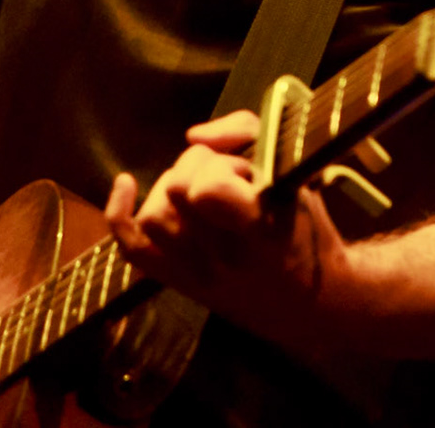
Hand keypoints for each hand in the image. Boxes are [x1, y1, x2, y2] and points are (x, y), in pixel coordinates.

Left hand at [104, 110, 349, 353]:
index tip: (247, 171)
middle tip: (231, 179)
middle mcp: (225, 257)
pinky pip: (132, 248)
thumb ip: (247, 131)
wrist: (314, 303)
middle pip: (176, 189)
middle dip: (199, 168)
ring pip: (154, 214)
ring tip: (202, 192)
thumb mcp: (294, 170)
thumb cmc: (305, 226)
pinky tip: (126, 184)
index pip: (206, 188)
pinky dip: (119, 212)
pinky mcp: (180, 283)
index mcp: (260, 228)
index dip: (219, 165)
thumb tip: (193, 135)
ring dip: (171, 189)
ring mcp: (198, 275)